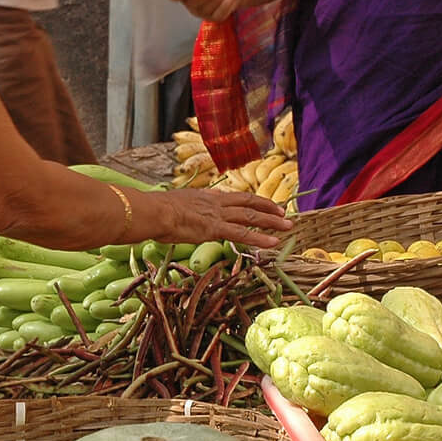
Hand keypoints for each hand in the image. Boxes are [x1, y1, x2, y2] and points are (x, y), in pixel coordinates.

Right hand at [160, 189, 292, 251]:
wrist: (152, 211)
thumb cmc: (155, 212)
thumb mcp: (173, 206)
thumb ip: (183, 210)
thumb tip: (179, 215)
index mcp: (206, 197)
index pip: (235, 197)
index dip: (252, 201)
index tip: (264, 203)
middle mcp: (216, 203)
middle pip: (249, 203)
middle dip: (269, 208)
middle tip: (284, 213)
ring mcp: (217, 215)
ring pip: (251, 216)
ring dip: (271, 221)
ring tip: (288, 226)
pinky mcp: (215, 229)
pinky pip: (242, 234)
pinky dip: (259, 239)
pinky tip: (273, 243)